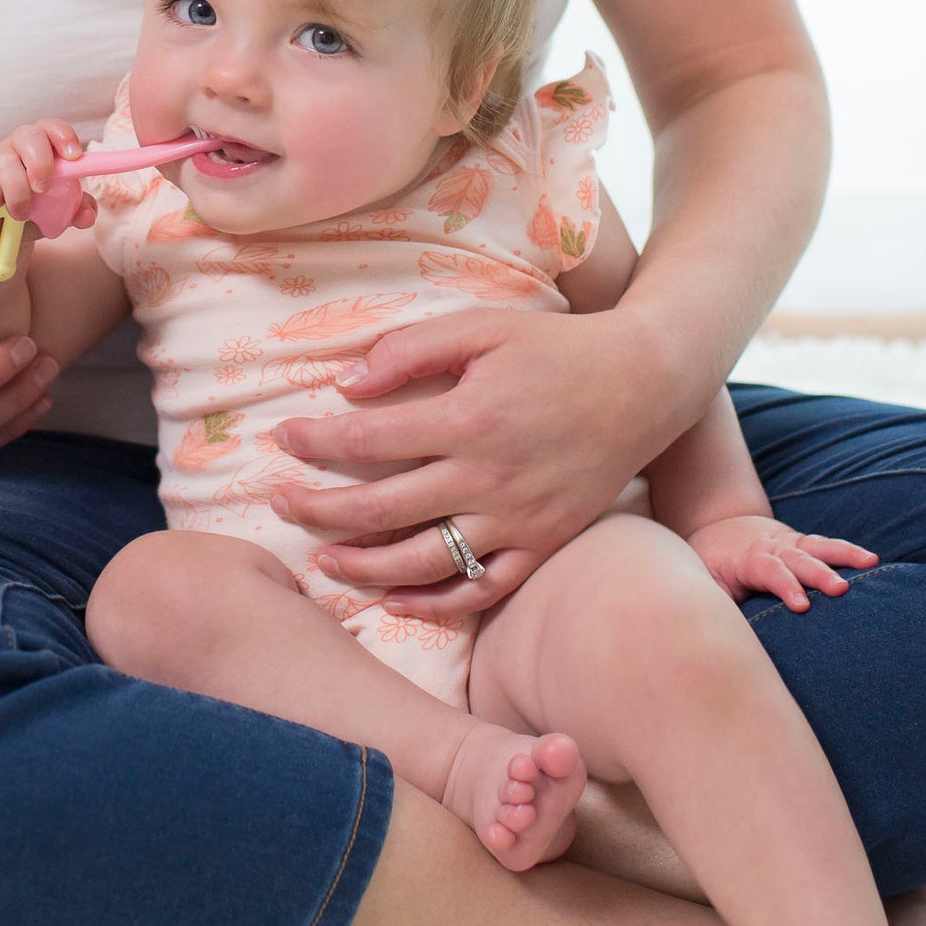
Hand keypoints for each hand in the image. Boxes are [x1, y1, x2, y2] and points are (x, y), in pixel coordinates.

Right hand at [0, 117, 96, 228]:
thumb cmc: (25, 212)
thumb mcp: (54, 214)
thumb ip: (74, 211)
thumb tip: (87, 215)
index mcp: (39, 149)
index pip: (51, 128)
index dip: (64, 136)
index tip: (74, 156)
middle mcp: (14, 147)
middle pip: (28, 135)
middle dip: (40, 161)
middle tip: (43, 188)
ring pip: (4, 160)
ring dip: (17, 191)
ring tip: (21, 213)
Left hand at [269, 308, 677, 617]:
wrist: (644, 383)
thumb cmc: (556, 347)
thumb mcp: (483, 325)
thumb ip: (412, 349)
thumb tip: (347, 385)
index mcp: (468, 418)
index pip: (367, 441)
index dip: (315, 444)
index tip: (283, 439)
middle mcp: (488, 478)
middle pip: (380, 509)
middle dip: (318, 510)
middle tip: (280, 504)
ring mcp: (517, 520)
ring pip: (422, 561)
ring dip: (362, 565)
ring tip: (323, 560)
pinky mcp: (542, 545)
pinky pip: (479, 588)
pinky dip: (433, 600)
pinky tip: (395, 595)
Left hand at [687, 513, 878, 611]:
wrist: (719, 530)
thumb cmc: (714, 567)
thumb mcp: (708, 585)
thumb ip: (720, 605)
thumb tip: (726, 634)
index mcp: (748, 559)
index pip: (768, 570)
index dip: (785, 586)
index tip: (802, 606)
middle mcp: (772, 547)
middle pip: (798, 558)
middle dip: (819, 574)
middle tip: (840, 590)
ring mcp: (790, 543)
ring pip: (817, 546)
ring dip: (843, 555)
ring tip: (870, 563)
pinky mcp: (803, 544)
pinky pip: (827, 546)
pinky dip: (849, 551)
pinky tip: (872, 560)